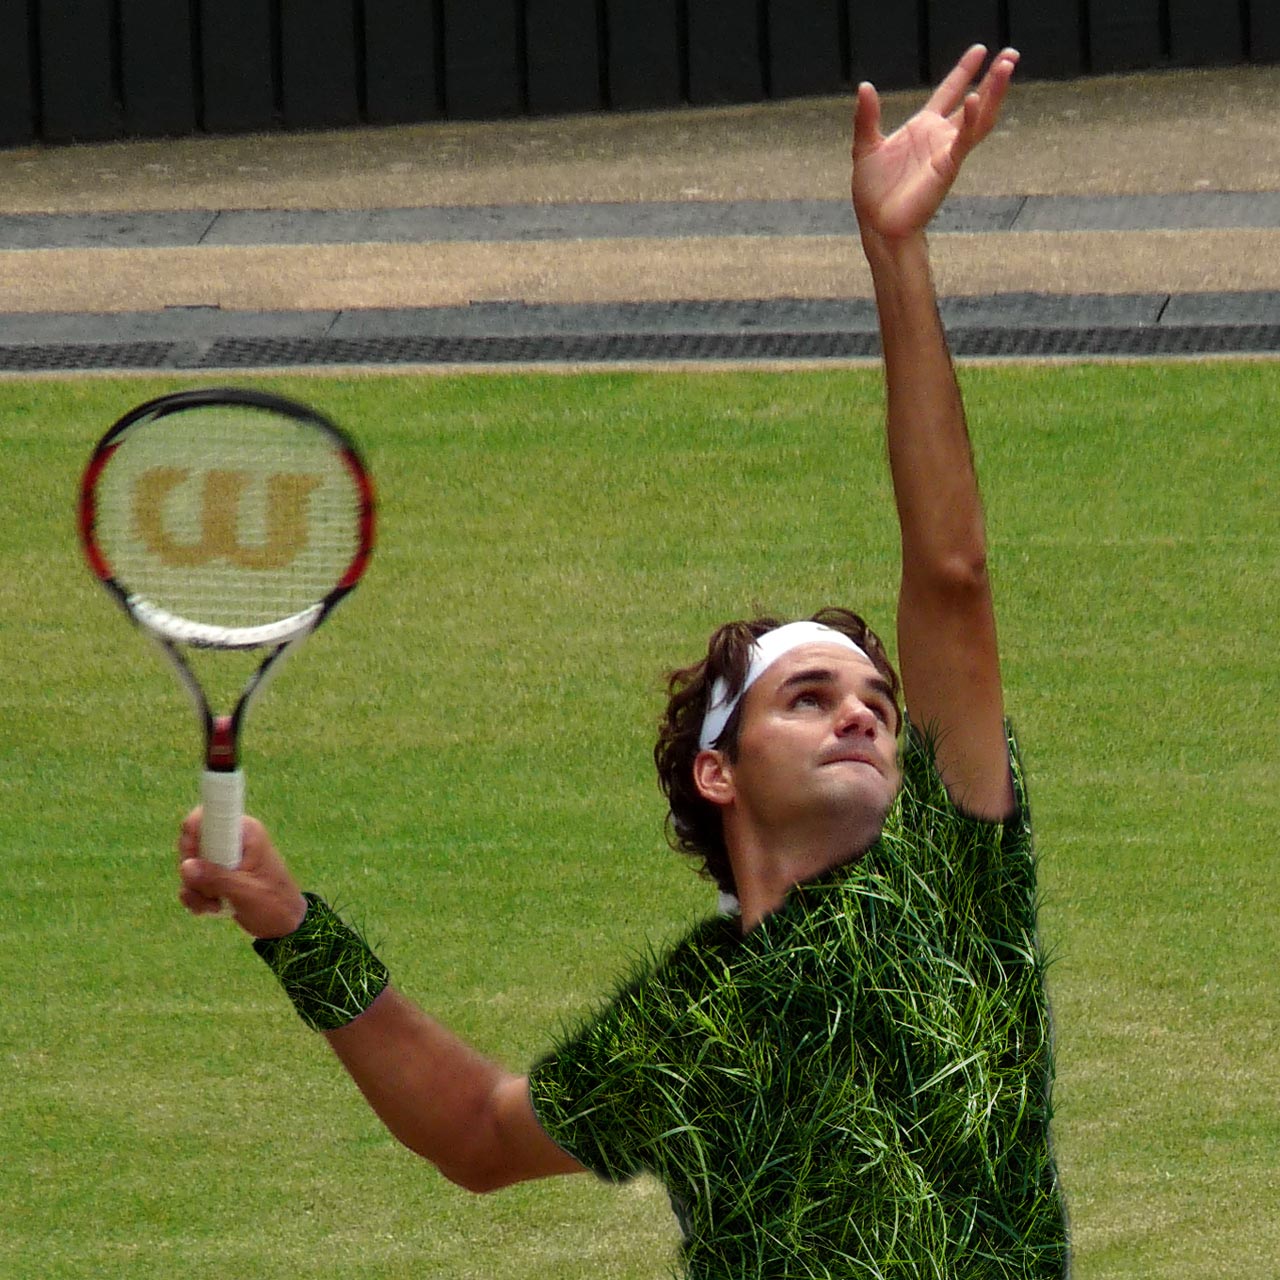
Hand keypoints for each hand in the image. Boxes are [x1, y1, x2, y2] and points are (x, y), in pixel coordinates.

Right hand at [178, 810, 307, 938]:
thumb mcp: (246, 892)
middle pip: (191, 843)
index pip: (209, 816)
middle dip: (194, 872)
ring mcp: (222, 858)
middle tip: (209, 890)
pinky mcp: (216, 875)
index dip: (194, 835)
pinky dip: (197, 898)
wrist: (284, 924)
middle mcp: (231, 840)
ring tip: (216, 905)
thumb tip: (185, 866)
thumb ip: (217, 878)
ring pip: (189, 866)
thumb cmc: (274, 903)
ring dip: (196, 890)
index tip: (193, 858)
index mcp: (245, 832)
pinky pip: (192, 882)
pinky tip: (212, 910)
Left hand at [852, 45, 1017, 242]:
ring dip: (994, 93)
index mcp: (923, 128)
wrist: (876, 225)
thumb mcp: (865, 146)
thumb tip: (864, 86)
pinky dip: (971, 120)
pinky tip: (976, 99)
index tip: (979, 50)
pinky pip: (963, 142)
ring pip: (978, 118)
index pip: (949, 92)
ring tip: (1007, 67)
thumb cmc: (873, 192)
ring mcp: (946, 152)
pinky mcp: (946, 168)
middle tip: (1011, 54)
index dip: (964, 71)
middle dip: (993, 79)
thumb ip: (866, 117)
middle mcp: (939, 138)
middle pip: (974, 101)